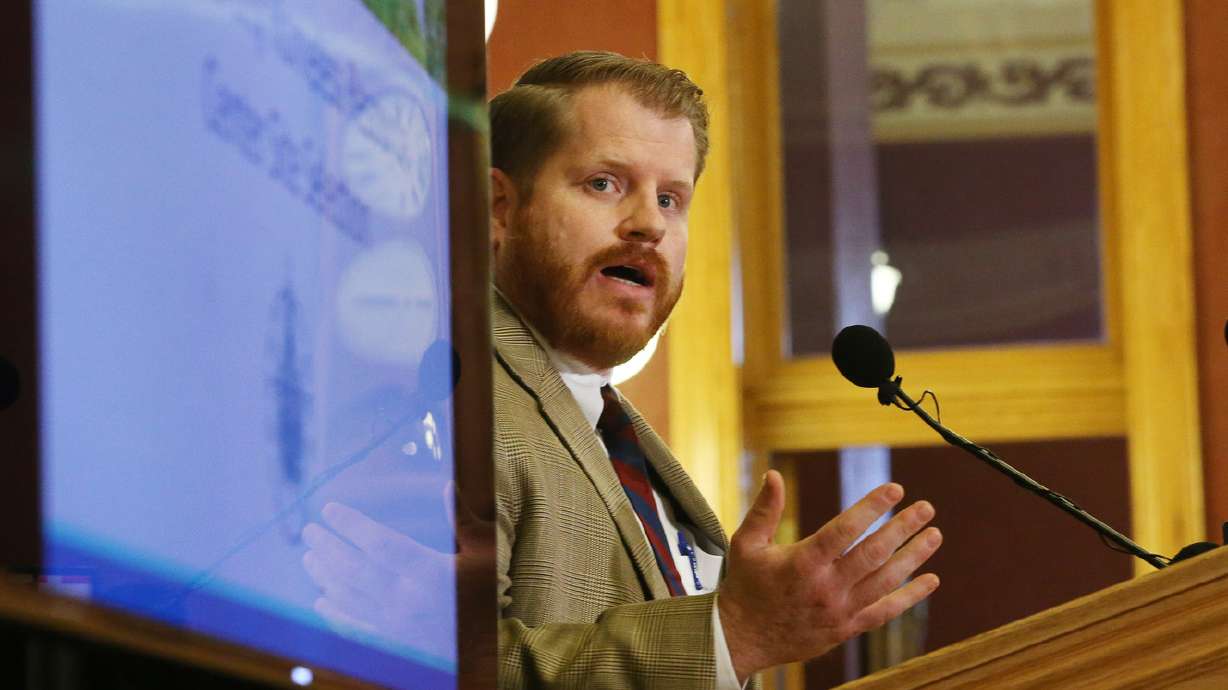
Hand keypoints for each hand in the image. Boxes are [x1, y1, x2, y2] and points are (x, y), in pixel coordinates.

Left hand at [301, 483, 491, 660]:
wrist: (489, 649)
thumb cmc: (486, 594)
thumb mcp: (486, 552)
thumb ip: (463, 521)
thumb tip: (446, 486)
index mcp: (430, 572)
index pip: (380, 542)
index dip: (351, 524)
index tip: (330, 509)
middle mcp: (406, 598)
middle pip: (354, 569)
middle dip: (327, 546)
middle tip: (310, 531)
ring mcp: (395, 624)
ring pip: (348, 596)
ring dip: (324, 575)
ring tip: (309, 556)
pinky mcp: (392, 643)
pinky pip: (353, 627)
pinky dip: (333, 613)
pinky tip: (321, 599)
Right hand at [717, 471, 940, 680]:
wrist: (743, 639)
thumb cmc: (746, 586)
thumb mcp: (746, 543)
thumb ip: (764, 509)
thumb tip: (772, 474)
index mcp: (803, 562)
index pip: (846, 529)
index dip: (873, 506)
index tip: (895, 489)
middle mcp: (826, 587)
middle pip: (874, 553)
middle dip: (903, 527)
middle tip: (926, 508)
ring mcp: (840, 610)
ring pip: (886, 581)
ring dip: (914, 557)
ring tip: (934, 535)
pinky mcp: (846, 629)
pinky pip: (885, 612)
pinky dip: (910, 597)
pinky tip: (931, 580)